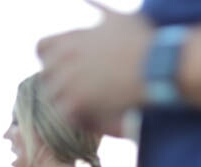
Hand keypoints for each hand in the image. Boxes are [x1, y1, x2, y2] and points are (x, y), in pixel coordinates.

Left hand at [37, 3, 152, 133]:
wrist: (159, 65)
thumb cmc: (144, 41)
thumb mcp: (119, 18)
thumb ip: (99, 9)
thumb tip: (88, 0)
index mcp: (71, 38)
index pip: (41, 48)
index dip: (50, 59)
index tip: (65, 67)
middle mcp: (65, 57)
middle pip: (47, 75)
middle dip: (61, 83)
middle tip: (81, 93)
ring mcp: (69, 80)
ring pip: (55, 97)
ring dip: (70, 102)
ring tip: (91, 109)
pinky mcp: (78, 102)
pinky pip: (68, 116)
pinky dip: (82, 119)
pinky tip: (98, 120)